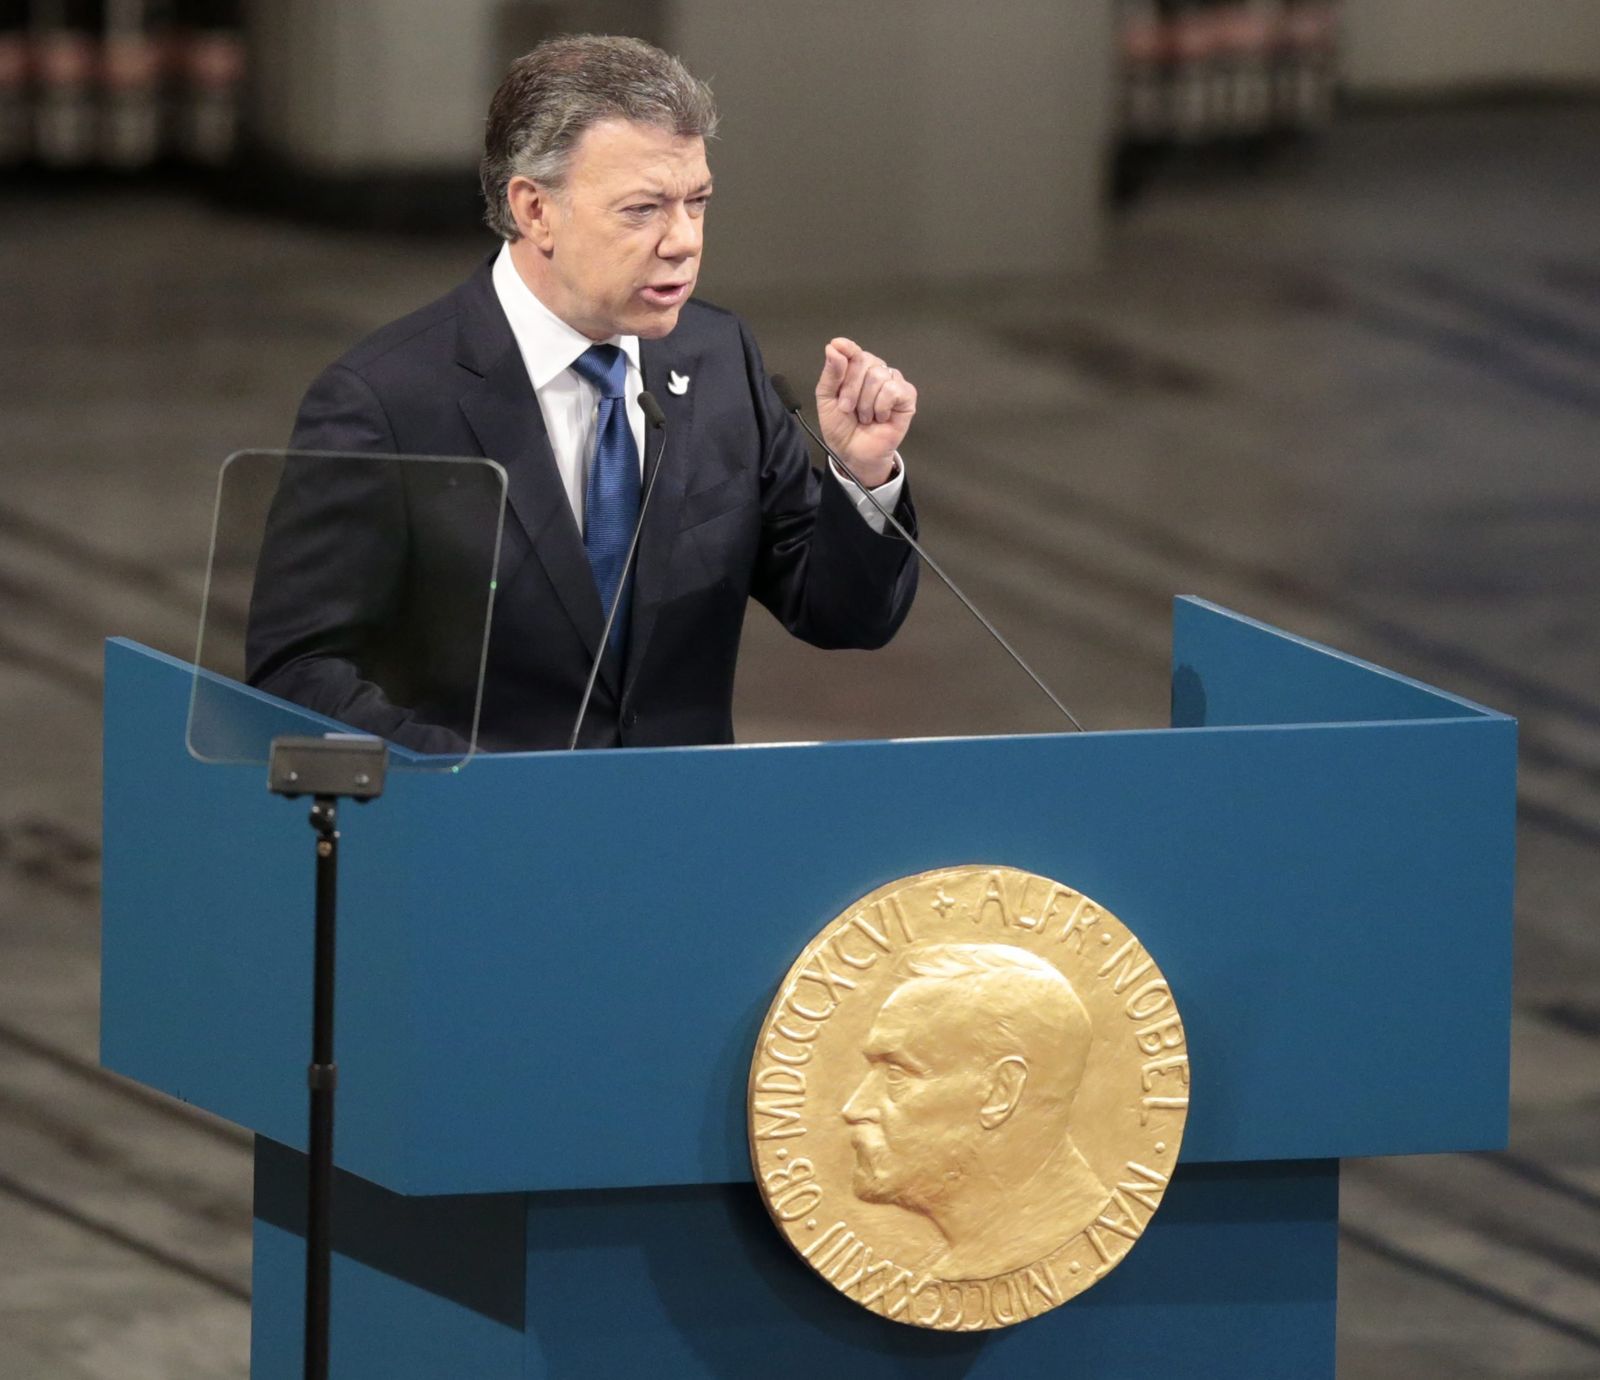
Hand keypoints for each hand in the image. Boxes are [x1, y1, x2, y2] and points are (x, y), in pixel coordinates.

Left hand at [815, 337, 916, 486]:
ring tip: (864, 417)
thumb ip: (831, 374)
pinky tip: (880, 417)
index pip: (853, 351)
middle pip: (864, 362)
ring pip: (878, 376)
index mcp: (856, 370)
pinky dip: (881, 406)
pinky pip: (893, 389)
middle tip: (847, 409)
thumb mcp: (826, 400)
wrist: (853, 453)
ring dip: (865, 403)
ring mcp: (893, 382)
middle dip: (850, 389)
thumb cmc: (841, 427)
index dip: (847, 348)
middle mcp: (876, 371)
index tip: (837, 345)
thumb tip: (834, 347)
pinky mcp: (907, 396)